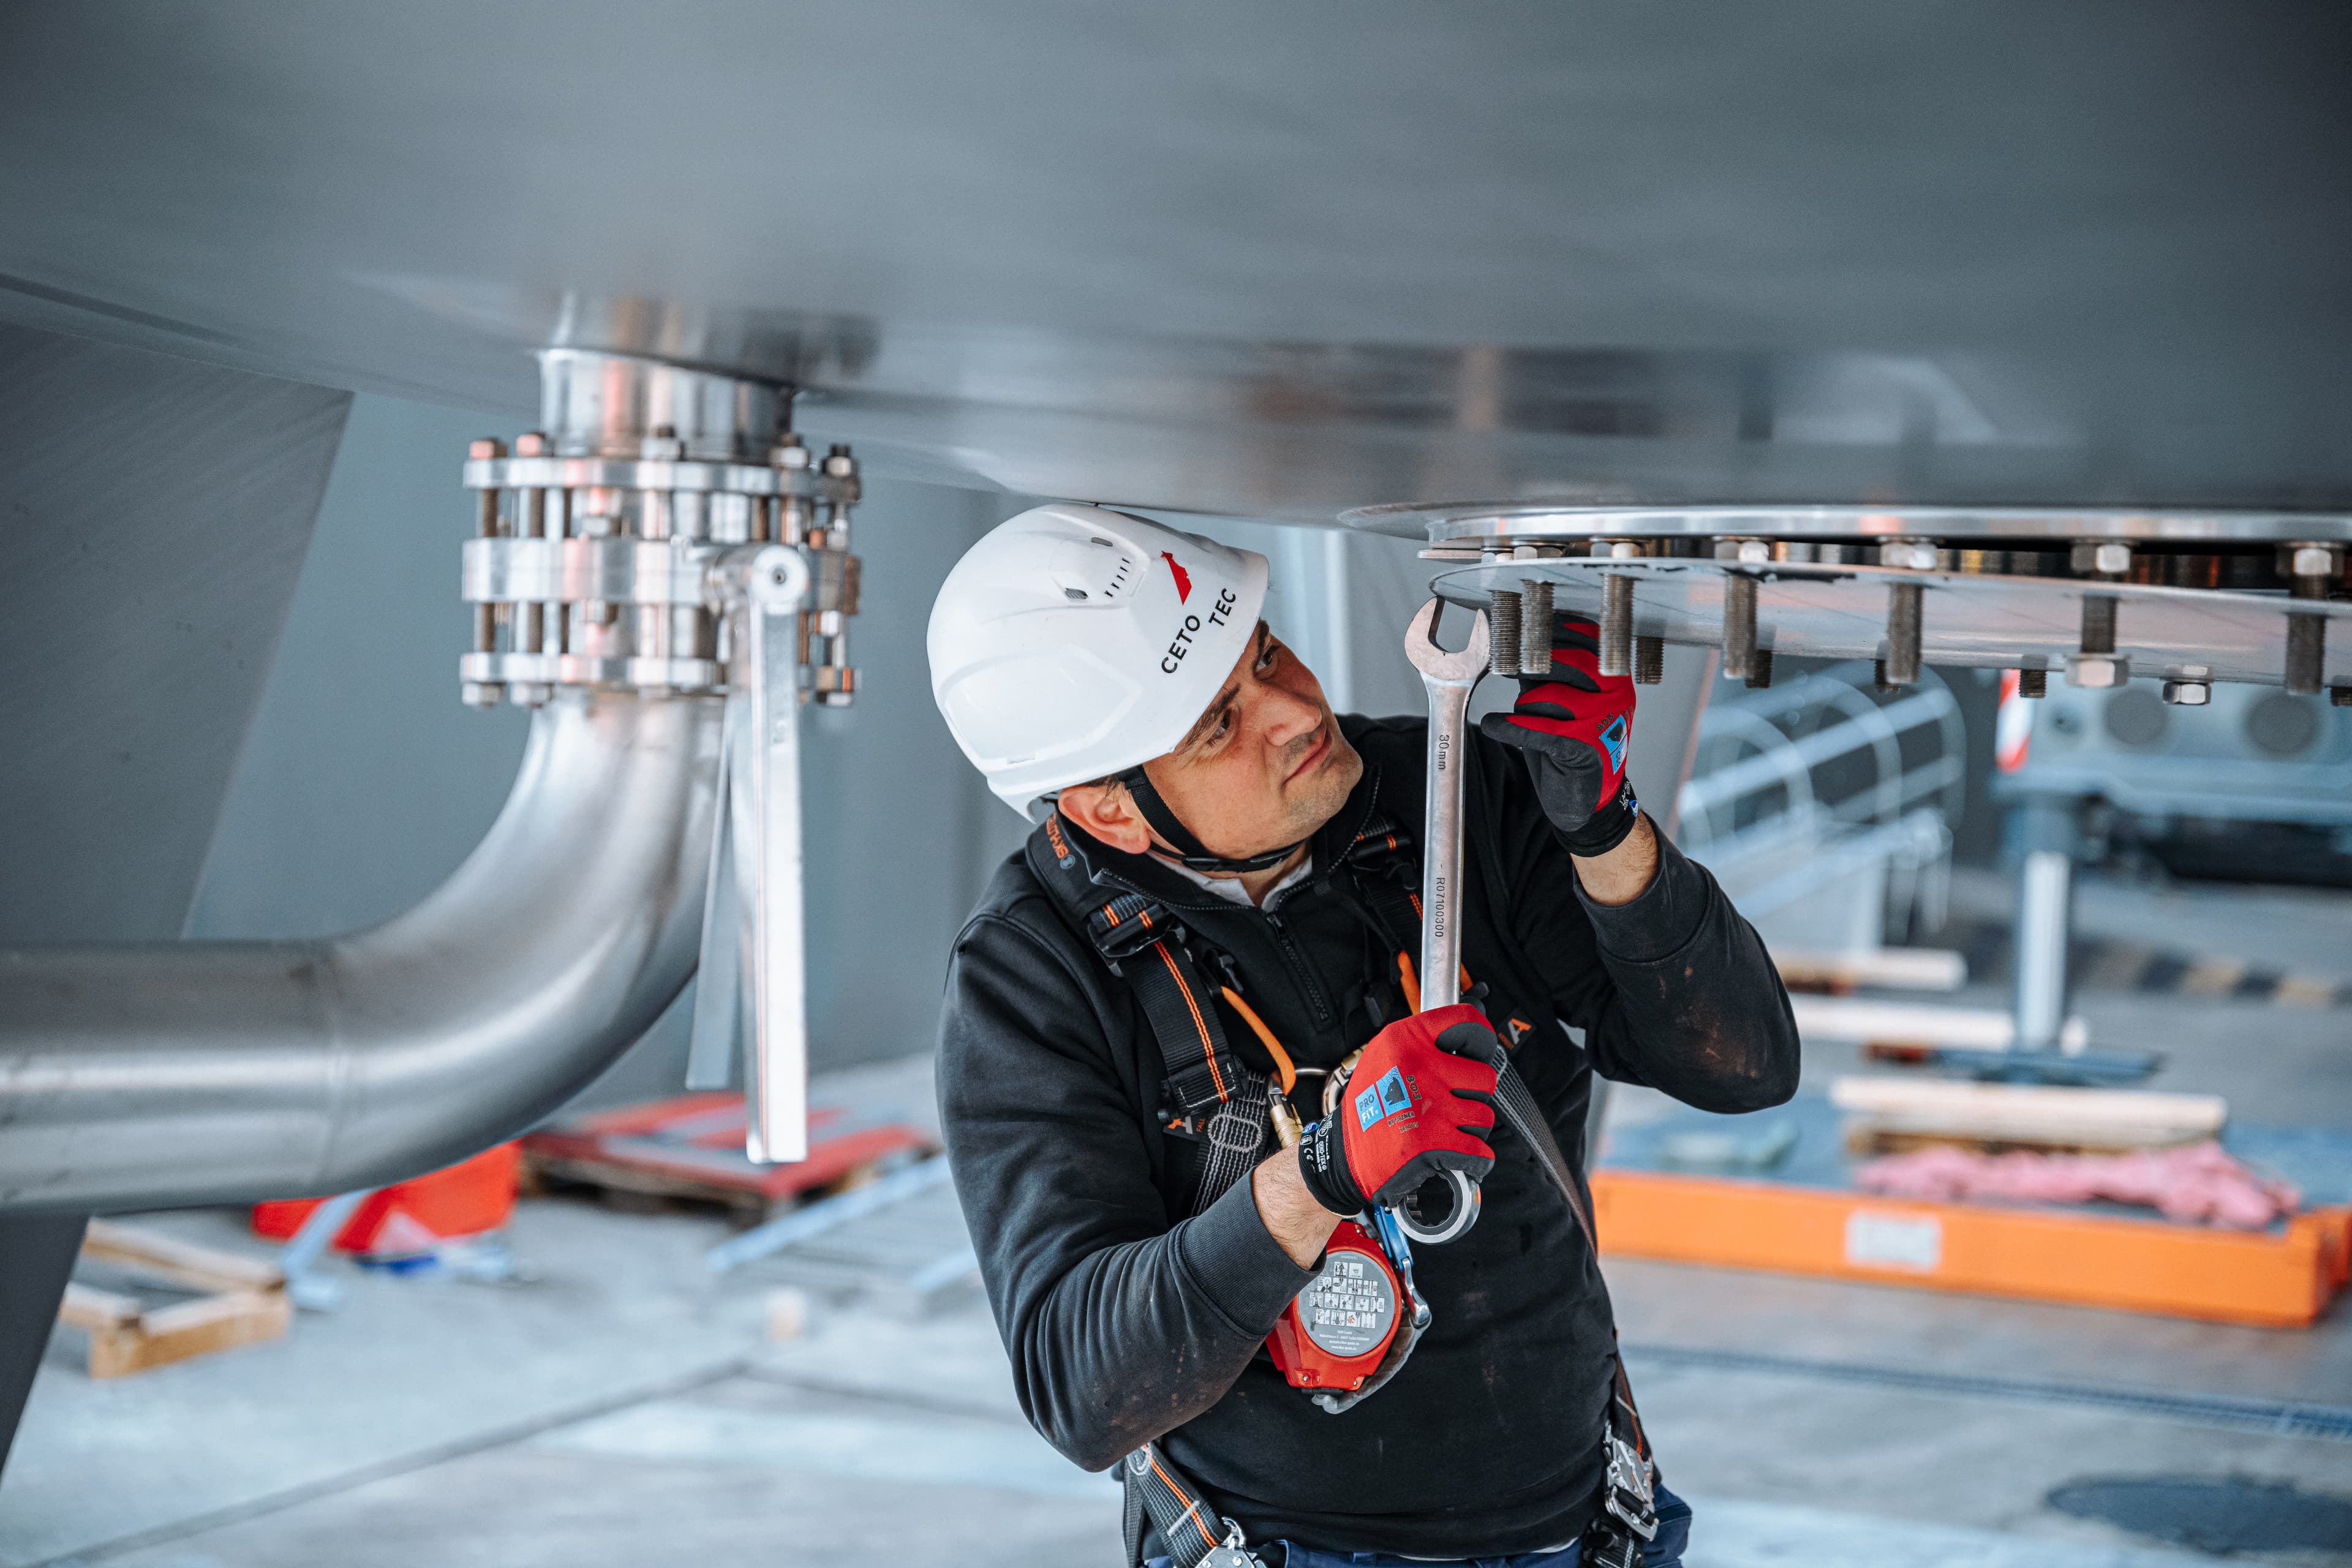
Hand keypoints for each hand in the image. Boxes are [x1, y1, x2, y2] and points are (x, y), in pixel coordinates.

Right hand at [1297, 1004, 1498, 1215]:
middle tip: (1454, 1102)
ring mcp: (1428, 1107)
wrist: (1344, 1154)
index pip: (1467, 1023)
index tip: (1480, 1050)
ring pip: (1483, 1116)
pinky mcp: (1431, 1144)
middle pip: (1484, 1077)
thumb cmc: (1367, 1105)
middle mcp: (1419, 1068)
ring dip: (1471, 1128)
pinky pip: (1480, 1152)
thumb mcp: (1382, 1055)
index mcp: (1406, 1039)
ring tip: (1448, 1129)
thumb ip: (1420, 1042)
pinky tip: (1461, 1156)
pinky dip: (1476, 1160)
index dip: (1481, 1039)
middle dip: (1474, 1094)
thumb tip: (1464, 1043)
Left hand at [1478, 612, 1639, 854]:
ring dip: (1525, 707)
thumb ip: (1546, 673)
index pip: (1582, 639)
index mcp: (1614, 676)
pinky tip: (1493, 724)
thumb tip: (1514, 641)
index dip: (1549, 631)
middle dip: (1530, 666)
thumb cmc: (1575, 742)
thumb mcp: (1564, 701)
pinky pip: (1534, 729)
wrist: (1590, 797)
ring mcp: (1602, 720)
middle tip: (1510, 671)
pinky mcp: (1583, 747)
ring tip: (1526, 720)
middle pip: (1560, 662)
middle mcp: (1614, 694)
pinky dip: (1508, 727)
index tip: (1523, 628)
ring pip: (1542, 695)